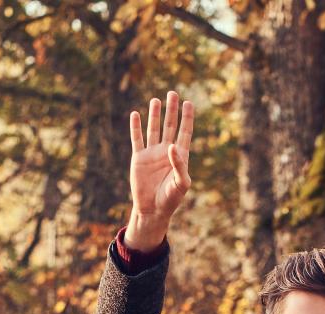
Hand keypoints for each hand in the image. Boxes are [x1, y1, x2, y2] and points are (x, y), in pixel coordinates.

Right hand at [123, 91, 194, 252]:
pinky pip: (137, 139)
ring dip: (155, 115)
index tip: (189, 103)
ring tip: (156, 100)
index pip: (184, 132)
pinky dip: (136, 127)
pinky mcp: (139, 158)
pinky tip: (136, 114)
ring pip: (154, 129)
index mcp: (180, 156)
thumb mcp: (180, 184)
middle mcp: (166, 151)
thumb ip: (179, 165)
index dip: (187, 118)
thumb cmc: (171, 199)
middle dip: (172, 110)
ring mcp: (152, 153)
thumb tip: (172, 146)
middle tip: (173, 93)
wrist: (153, 210)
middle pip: (170, 126)